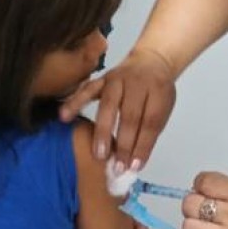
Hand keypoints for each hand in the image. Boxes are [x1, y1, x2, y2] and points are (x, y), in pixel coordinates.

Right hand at [59, 47, 176, 168]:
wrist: (150, 61)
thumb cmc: (156, 93)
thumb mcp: (163, 109)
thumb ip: (149, 132)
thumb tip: (134, 163)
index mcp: (158, 91)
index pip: (151, 121)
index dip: (143, 145)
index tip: (135, 167)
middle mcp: (137, 83)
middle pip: (130, 115)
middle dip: (124, 144)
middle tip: (117, 166)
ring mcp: (117, 79)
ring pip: (108, 105)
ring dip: (103, 131)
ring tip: (99, 154)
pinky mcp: (101, 78)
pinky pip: (86, 90)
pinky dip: (74, 103)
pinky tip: (64, 117)